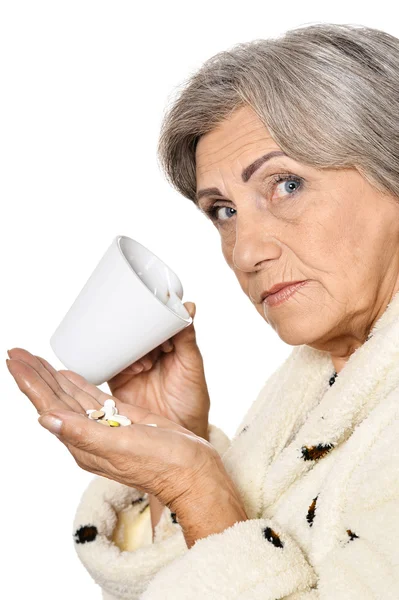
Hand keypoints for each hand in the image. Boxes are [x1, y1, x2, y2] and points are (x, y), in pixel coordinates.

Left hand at [5, 348, 218, 512]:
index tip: (14, 359)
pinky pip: (92, 398)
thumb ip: (83, 433)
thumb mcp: (120, 447)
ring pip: (71, 396)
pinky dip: (77, 384)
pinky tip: (69, 375)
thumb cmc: (160, 463)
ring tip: (35, 359)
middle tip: (17, 351)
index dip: (30, 383)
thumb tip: (46, 419)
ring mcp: (105, 426)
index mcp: (82, 442)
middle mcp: (88, 434)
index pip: (47, 406)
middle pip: (54, 398)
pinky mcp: (122, 419)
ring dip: (52, 377)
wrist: (191, 470)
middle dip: (35, 374)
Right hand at [106, 302, 209, 439]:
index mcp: (166, 346)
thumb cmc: (192, 401)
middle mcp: (147, 354)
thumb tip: (190, 306)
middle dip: (138, 333)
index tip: (158, 319)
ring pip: (121, 348)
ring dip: (128, 349)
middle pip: (135, 333)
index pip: (155, 323)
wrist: (180, 432)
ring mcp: (131, 368)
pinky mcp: (118, 383)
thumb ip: (187, 339)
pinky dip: (112, 361)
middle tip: (148, 344)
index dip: (154, 319)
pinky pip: (109, 366)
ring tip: (144, 365)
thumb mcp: (192, 366)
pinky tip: (127, 367)